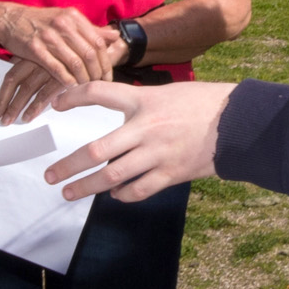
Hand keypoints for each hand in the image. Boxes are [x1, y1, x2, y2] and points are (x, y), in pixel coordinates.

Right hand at [0, 3, 120, 122]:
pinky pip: (56, 68)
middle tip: (99, 86)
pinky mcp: (34, 48)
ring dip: (83, 79)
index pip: (97, 42)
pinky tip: (70, 88)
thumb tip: (115, 36)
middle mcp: (63, 24)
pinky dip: (66, 80)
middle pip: (89, 53)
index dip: (105, 61)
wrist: (10, 19)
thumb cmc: (41, 21)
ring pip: (75, 62)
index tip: (108, 76)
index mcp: (74, 17)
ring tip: (86, 89)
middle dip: (97, 73)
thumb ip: (91, 29)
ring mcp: (49, 36)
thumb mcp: (67, 20)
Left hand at [46, 79, 236, 199]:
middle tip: (50, 176)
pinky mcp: (170, 174)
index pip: (99, 93)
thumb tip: (116, 120)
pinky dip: (122, 194)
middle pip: (97, 151)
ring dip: (87, 187)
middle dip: (69, 166)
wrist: (238, 123)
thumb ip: (140, 105)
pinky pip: (137, 190)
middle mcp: (145, 128)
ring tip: (69, 192)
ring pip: (112, 176)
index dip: (73, 96)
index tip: (55, 103)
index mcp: (144, 100)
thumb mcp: (168, 93)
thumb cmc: (202, 104)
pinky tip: (115, 194)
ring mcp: (157, 154)